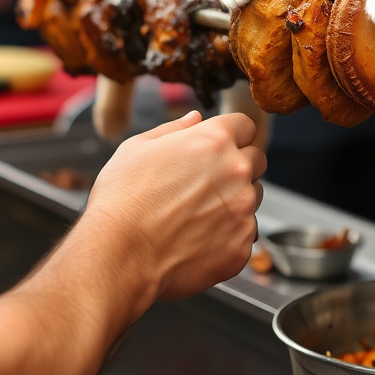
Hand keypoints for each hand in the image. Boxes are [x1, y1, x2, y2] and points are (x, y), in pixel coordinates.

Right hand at [85, 111, 265, 309]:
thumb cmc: (121, 201)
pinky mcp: (241, 245)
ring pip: (254, 197)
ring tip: (198, 214)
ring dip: (236, 200)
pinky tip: (199, 239)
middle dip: (238, 166)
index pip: (245, 125)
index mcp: (215, 140)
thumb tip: (195, 118)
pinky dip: (229, 235)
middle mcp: (236, 171)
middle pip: (257, 159)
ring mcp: (243, 210)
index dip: (232, 135)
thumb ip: (175, 128)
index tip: (220, 147)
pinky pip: (246, 233)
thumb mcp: (138, 147)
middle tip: (206, 183)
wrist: (118, 255)